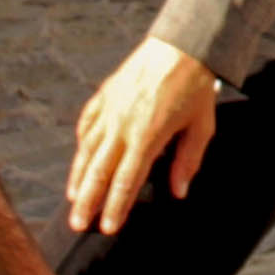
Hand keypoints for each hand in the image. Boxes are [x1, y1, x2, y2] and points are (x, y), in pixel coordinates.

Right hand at [67, 39, 222, 236]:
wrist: (181, 45)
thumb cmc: (196, 89)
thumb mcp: (201, 128)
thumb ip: (187, 161)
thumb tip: (178, 193)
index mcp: (147, 135)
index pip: (126, 180)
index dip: (116, 207)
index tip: (108, 228)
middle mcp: (122, 124)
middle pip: (98, 171)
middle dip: (87, 201)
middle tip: (77, 225)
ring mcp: (109, 109)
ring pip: (86, 150)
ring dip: (78, 178)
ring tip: (73, 201)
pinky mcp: (103, 95)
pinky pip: (87, 125)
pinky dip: (82, 145)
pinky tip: (80, 161)